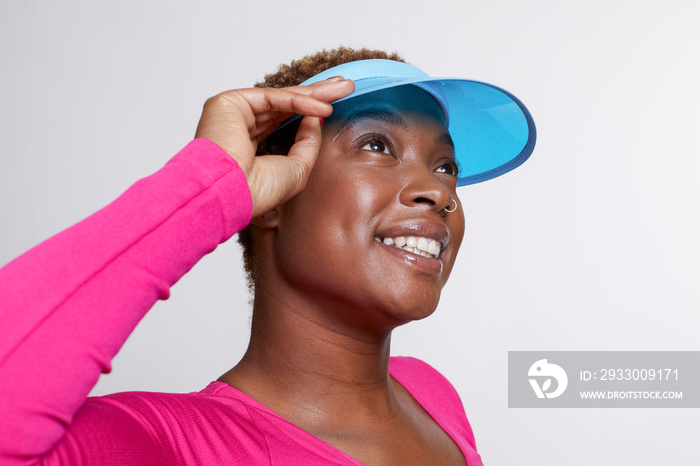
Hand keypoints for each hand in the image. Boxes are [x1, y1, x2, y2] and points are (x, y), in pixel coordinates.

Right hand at [194, 77, 354, 216]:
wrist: (229, 192)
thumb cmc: (255, 192)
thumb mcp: (296, 169)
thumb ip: (308, 142)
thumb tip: (317, 116)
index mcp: (248, 149)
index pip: (283, 124)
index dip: (309, 114)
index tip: (333, 108)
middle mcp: (239, 129)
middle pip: (285, 107)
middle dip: (317, 96)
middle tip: (345, 87)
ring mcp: (233, 115)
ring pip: (281, 99)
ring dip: (314, 93)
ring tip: (343, 89)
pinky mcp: (229, 103)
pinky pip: (272, 98)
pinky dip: (299, 101)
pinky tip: (323, 106)